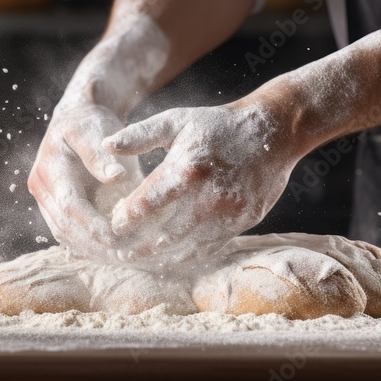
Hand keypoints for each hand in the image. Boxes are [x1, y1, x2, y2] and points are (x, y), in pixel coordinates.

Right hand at [28, 96, 136, 261]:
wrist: (79, 119)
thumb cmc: (89, 122)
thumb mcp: (93, 130)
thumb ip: (100, 154)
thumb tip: (114, 178)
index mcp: (49, 170)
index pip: (70, 206)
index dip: (92, 224)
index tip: (118, 236)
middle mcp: (42, 189)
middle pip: (66, 227)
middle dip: (95, 244)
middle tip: (125, 257)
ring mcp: (48, 201)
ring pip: (67, 236)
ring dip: (92, 251)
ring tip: (122, 260)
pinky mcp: (58, 209)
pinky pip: (72, 235)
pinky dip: (91, 247)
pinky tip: (114, 254)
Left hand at [102, 101, 298, 263]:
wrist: (273, 133)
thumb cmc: (219, 125)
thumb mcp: (178, 121)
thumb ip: (140, 135)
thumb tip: (107, 145)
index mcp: (186, 170)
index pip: (146, 205)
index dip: (125, 219)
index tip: (113, 225)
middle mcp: (207, 198)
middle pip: (164, 236)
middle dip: (139, 248)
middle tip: (120, 253)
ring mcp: (227, 214)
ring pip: (187, 249)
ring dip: (162, 258)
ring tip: (142, 260)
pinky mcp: (242, 223)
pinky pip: (210, 249)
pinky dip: (188, 257)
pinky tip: (172, 257)